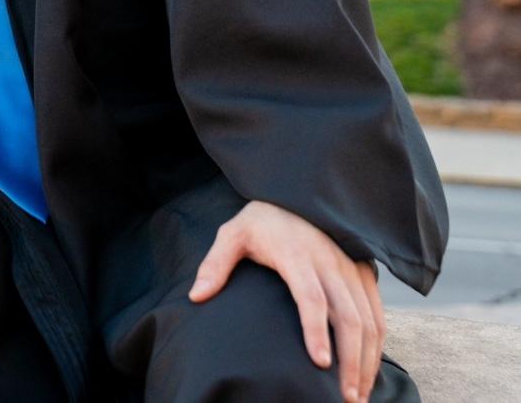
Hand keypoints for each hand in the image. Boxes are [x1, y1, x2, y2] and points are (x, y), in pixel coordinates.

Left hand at [190, 200, 385, 402]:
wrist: (296, 192)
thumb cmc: (262, 219)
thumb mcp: (234, 233)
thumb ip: (216, 264)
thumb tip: (196, 296)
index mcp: (296, 253)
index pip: (311, 296)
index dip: (316, 331)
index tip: (320, 365)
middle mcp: (330, 261)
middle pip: (348, 317)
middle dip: (351, 361)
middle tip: (345, 399)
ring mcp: (351, 267)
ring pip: (369, 320)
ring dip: (367, 361)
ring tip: (357, 397)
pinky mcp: (364, 272)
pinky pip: (378, 314)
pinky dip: (377, 346)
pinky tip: (367, 371)